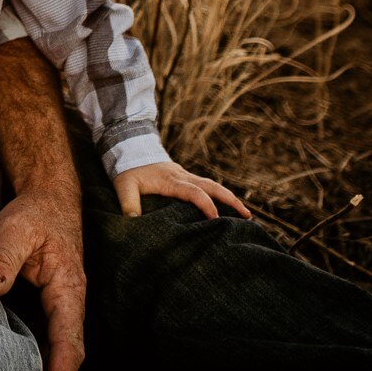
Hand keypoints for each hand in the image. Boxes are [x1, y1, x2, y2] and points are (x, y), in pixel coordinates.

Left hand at [0, 185, 86, 370]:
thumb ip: (2, 259)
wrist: (47, 195)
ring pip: (58, 346)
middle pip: (67, 353)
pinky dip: (40, 355)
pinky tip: (22, 369)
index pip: (68, 342)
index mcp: (68, 290)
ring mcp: (60, 302)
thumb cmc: (35, 213)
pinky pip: (47, 334)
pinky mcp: (48, 299)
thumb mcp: (16, 230)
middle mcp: (69, 301)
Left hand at [114, 160, 251, 219]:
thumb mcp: (124, 185)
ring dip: (229, 198)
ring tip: (245, 215)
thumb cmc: (127, 170)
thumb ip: (128, 202)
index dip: (206, 206)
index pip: (194, 192)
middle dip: (230, 200)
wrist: (129, 148)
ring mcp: (186, 175)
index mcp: (171, 180)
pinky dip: (219, 195)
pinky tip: (227, 207)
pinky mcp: (185, 177)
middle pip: (212, 186)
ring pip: (213, 185)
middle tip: (247, 216)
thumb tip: (133, 222)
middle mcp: (183, 176)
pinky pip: (206, 186)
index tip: (215, 221)